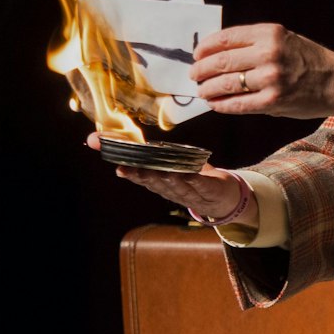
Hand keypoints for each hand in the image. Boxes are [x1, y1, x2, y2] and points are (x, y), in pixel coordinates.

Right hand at [88, 132, 249, 222]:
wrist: (223, 198)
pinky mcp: (210, 191)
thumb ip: (142, 149)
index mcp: (159, 182)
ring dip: (166, 179)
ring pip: (176, 186)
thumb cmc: (189, 177)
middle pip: (154, 182)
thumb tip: (110, 135)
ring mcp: (190, 192)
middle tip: (131, 168)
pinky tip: (190, 173)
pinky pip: (201, 186)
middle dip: (142, 175)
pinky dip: (195, 180)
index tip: (116, 165)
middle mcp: (170, 189)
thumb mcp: (164, 162)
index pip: (140, 176)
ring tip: (159, 170)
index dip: (128, 171)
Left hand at [190, 24, 333, 119]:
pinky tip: (216, 104)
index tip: (196, 55)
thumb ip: (254, 44)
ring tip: (203, 91)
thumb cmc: (308, 60)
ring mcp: (271, 78)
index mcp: (270, 33)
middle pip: (220, 61)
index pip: (225, 38)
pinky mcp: (273, 101)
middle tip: (194, 76)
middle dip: (201, 70)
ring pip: (225, 84)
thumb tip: (215, 55)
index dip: (205, 47)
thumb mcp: (284, 39)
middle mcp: (270, 53)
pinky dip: (222, 105)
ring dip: (207, 89)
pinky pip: (237, 104)